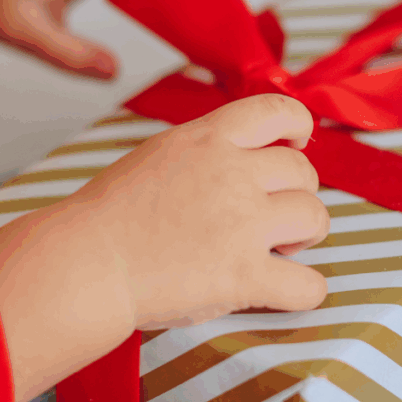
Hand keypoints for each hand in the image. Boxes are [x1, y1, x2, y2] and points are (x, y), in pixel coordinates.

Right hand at [0, 94, 329, 401]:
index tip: (296, 147)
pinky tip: (284, 289)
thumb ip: (206, 149)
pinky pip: (309, 284)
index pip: (280, 111)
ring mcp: (243, 224)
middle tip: (272, 218)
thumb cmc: (110, 215)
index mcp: (209, 139)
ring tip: (279, 249)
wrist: (86, 262)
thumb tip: (243, 155)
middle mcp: (233, 174)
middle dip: (297, 194)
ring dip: (304, 235)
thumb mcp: (159, 154)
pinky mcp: (244, 276)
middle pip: (303, 172)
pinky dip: (305, 290)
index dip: (298, 129)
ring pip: (315, 218)